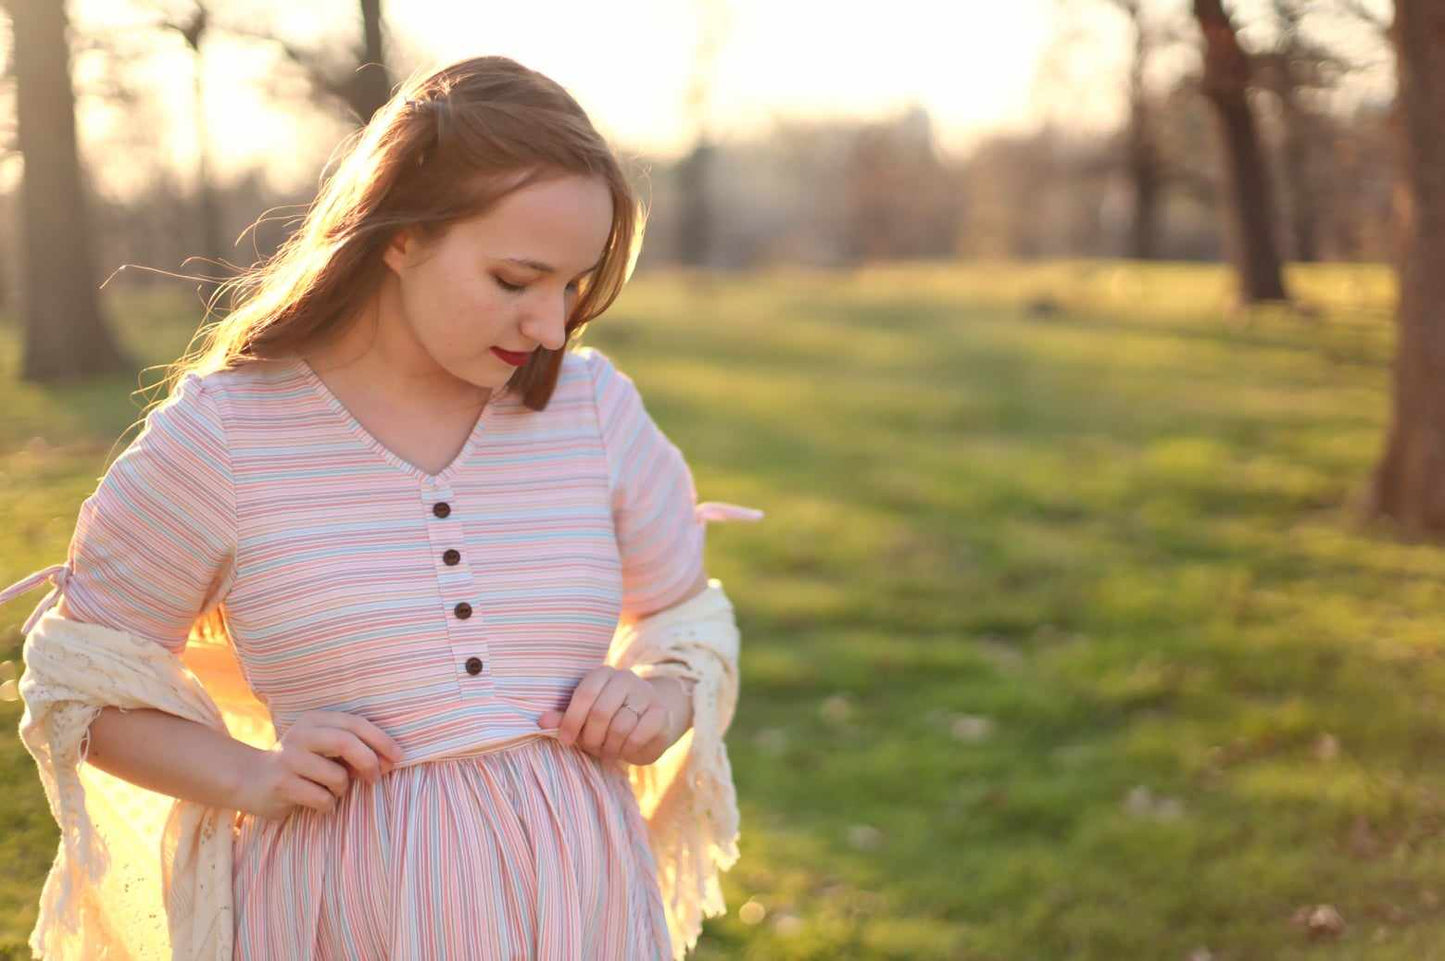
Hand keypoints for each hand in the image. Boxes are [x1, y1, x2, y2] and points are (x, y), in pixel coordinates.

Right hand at [236, 710, 404, 820]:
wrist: (250, 778)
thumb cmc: (300, 763)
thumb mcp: (324, 748)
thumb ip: (354, 750)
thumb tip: (390, 762)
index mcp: (315, 720)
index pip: (355, 723)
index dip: (381, 739)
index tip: (399, 756)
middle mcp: (300, 735)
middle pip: (346, 742)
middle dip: (369, 761)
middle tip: (376, 777)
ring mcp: (288, 759)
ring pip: (336, 777)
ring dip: (342, 789)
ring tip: (330, 790)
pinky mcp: (281, 784)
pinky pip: (322, 798)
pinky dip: (327, 804)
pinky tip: (316, 801)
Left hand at [535, 667, 683, 765]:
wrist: (651, 722)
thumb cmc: (611, 720)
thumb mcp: (586, 718)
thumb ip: (565, 718)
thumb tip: (541, 721)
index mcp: (603, 674)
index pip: (583, 694)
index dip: (572, 721)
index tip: (566, 740)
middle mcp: (625, 678)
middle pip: (601, 712)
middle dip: (592, 738)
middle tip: (593, 749)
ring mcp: (645, 693)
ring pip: (620, 726)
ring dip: (610, 747)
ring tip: (608, 751)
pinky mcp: (660, 712)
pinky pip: (638, 735)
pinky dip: (628, 749)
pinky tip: (626, 750)